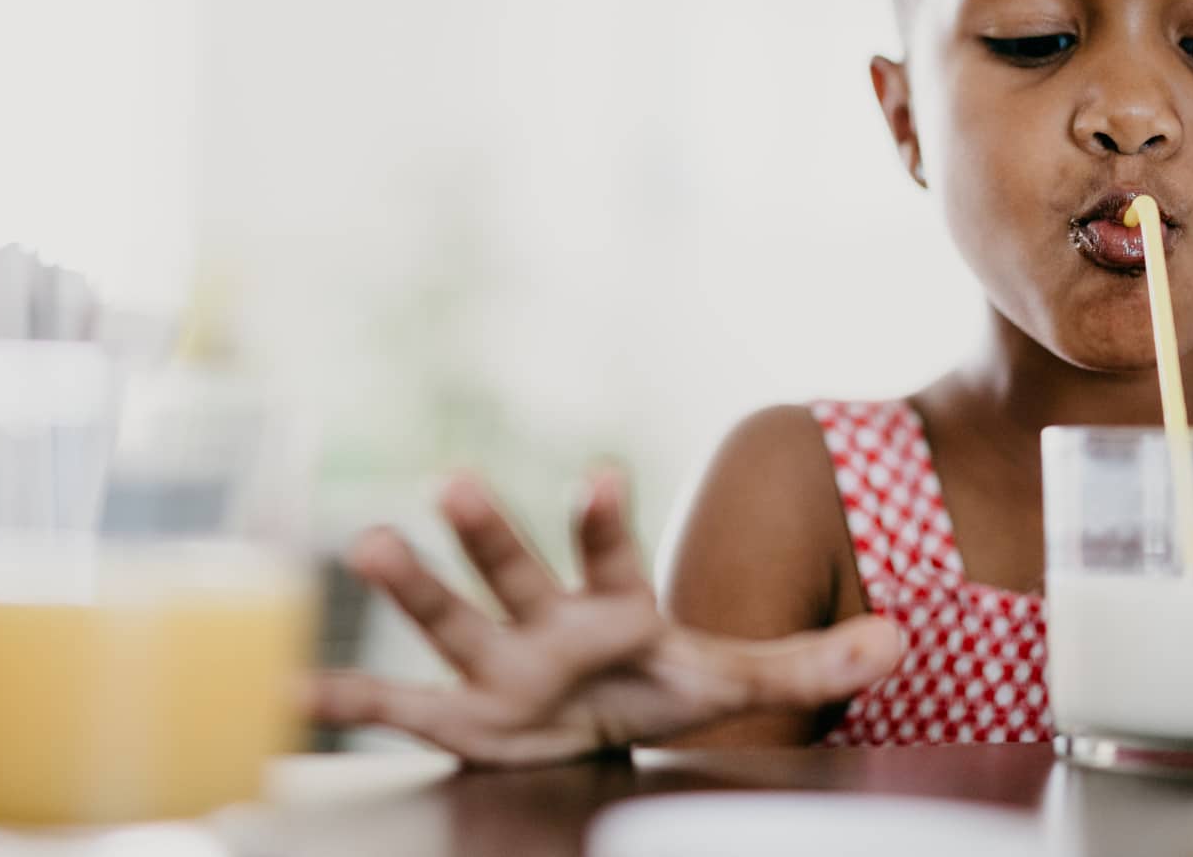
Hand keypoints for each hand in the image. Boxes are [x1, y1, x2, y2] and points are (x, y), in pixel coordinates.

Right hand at [312, 469, 900, 766]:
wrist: (595, 721)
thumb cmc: (658, 683)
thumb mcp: (736, 681)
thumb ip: (812, 661)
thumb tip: (903, 641)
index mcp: (611, 606)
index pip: (611, 555)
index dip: (606, 519)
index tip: (603, 473)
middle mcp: (542, 622)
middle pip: (513, 571)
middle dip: (487, 532)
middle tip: (452, 479)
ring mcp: (492, 663)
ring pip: (446, 617)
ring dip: (407, 584)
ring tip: (363, 540)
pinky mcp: (453, 715)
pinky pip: (391, 706)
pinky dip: (341, 698)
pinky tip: (289, 686)